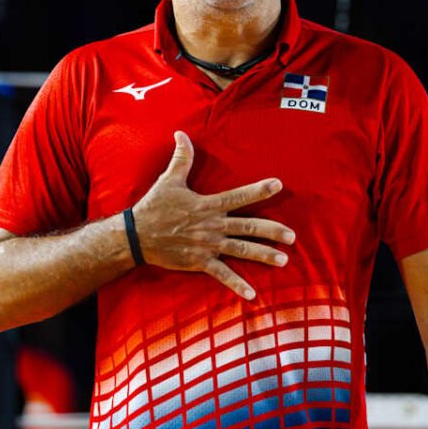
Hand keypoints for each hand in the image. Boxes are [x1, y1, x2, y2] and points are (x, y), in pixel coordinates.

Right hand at [130, 131, 294, 297]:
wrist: (135, 235)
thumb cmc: (154, 206)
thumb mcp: (168, 180)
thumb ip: (182, 158)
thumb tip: (182, 133)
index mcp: (208, 205)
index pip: (239, 196)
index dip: (259, 190)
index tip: (278, 184)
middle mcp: (212, 225)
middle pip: (248, 227)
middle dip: (272, 231)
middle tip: (292, 237)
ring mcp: (208, 245)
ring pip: (241, 250)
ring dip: (263, 256)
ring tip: (283, 260)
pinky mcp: (200, 262)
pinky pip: (222, 275)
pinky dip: (237, 285)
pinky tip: (253, 295)